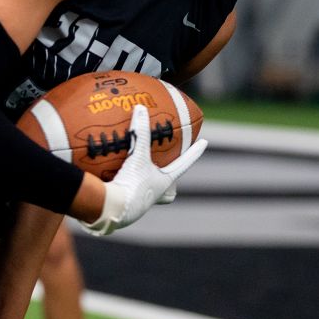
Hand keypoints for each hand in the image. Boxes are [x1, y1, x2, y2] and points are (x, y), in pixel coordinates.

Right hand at [80, 105, 205, 236]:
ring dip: (147, 186)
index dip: (194, 153)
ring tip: (139, 176)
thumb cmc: (132, 184)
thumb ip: (140, 133)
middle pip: (170, 190)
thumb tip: (141, 107)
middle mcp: (155, 194)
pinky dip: (124, 187)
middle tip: (169, 171)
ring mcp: (140, 203)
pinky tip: (113, 179)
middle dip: (170, 182)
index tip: (204, 142)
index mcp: (164, 183)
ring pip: (150, 195)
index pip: (184, 164)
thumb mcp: (137, 156)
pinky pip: (128, 195)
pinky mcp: (125, 206)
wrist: (113, 210)